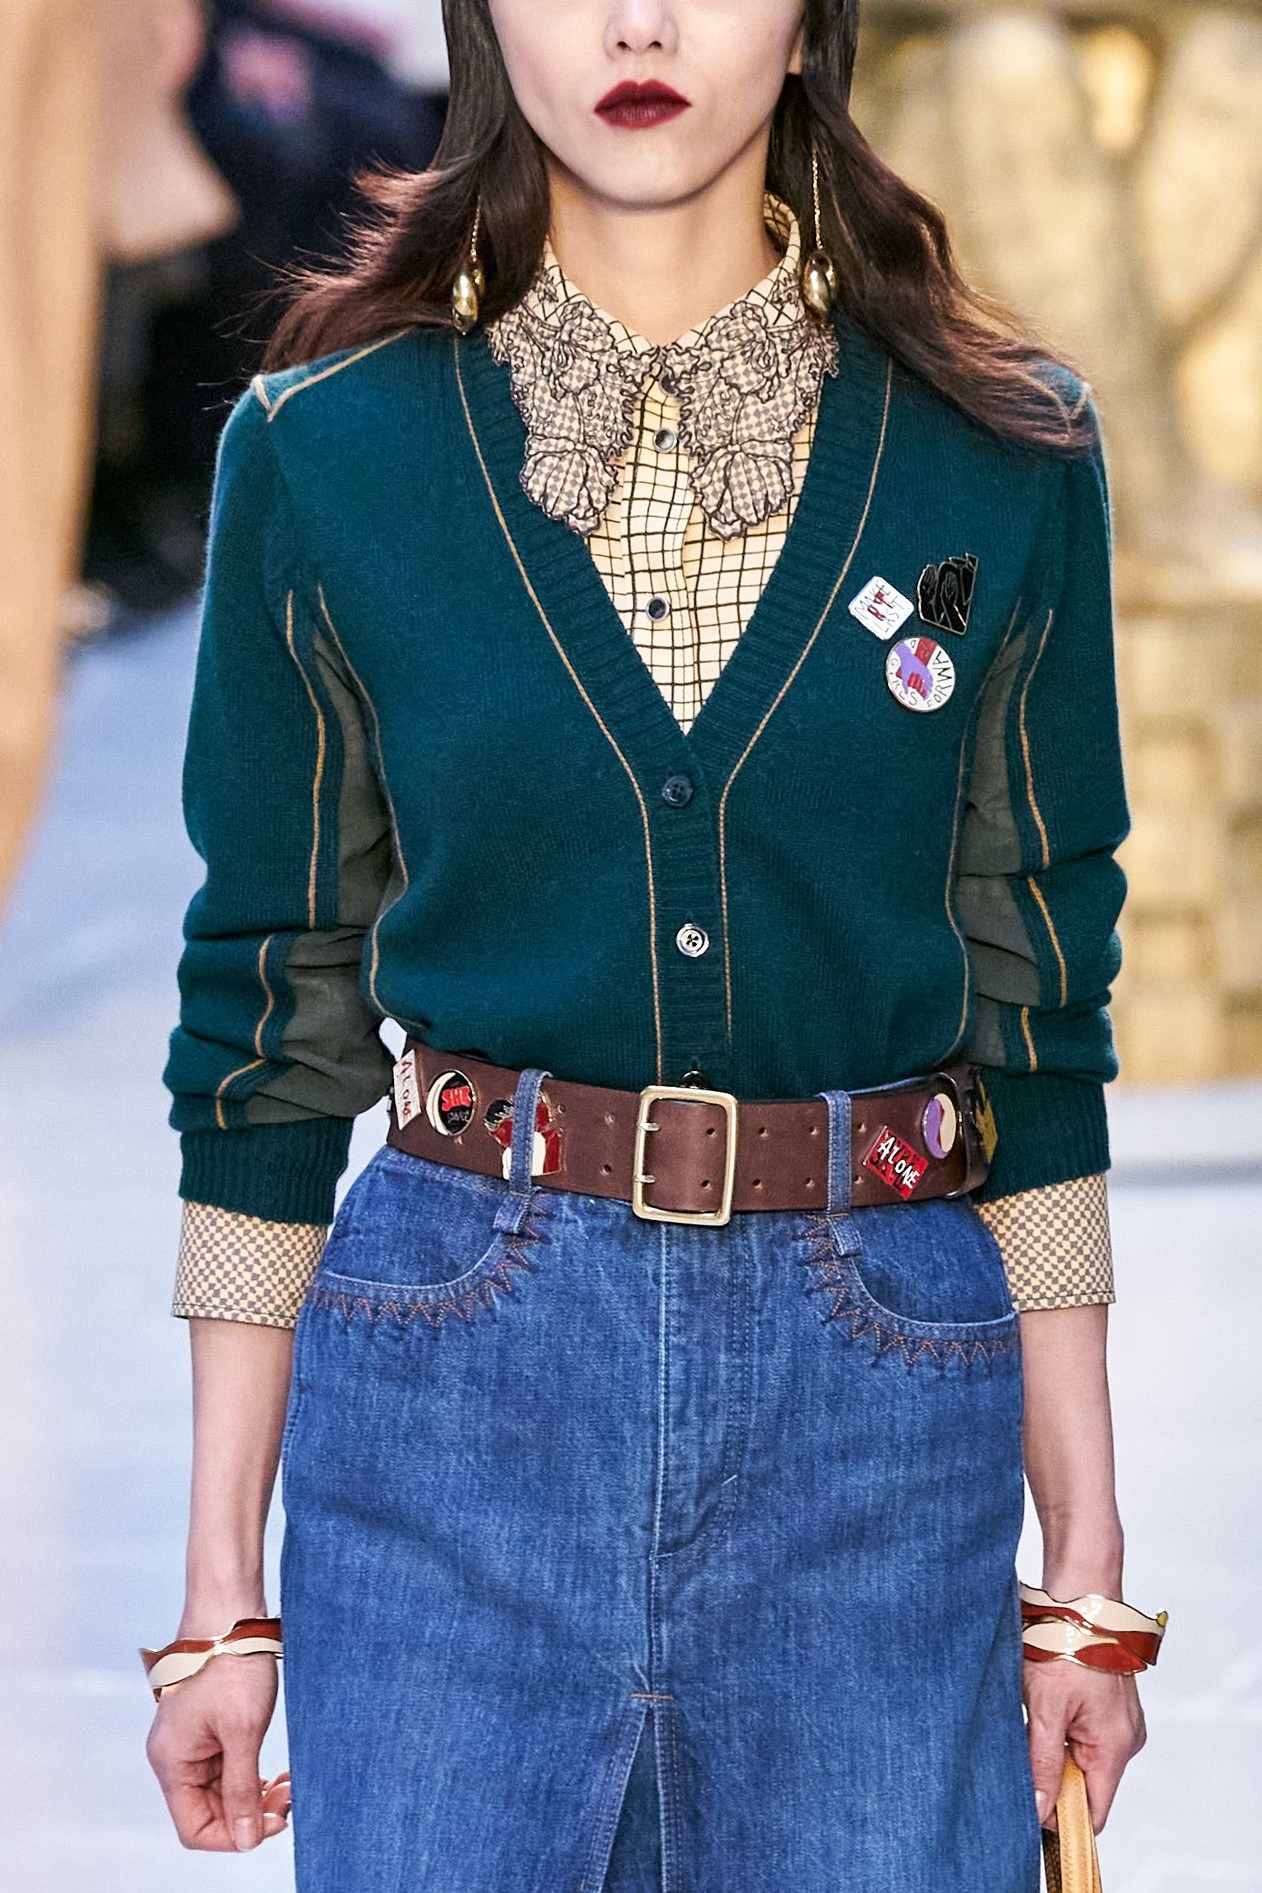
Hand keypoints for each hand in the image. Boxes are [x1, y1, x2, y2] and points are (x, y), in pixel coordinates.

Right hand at [145, 1651, 289, 1850]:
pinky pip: (226, 1766)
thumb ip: (242, 1790)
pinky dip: (251, 1773)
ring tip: (289, 1784)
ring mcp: (190, 1740)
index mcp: (172, 1762)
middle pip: (209, 1811)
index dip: (234, 1835)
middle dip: (250, 1812)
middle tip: (290, 1799)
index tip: (274, 1822)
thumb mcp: (243, 1731)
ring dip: (255, 1794)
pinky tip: (277, 1772)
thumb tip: (245, 1839)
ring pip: (222, 1789)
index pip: (195, 1828)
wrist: (229, 1610)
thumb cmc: (232, 1664)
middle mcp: (174, 1756)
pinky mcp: (206, 1726)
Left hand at [1024, 1657, 1146, 1833]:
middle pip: (1088, 1783)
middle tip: (1025, 1745)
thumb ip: (1043, 1763)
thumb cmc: (1065, 1645)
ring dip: (1056, 1746)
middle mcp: (1126, 1738)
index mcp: (1115, 1747)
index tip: (1030, 1807)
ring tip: (1036, 1712)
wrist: (1080, 1596)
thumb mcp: (1045, 1708)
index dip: (1063, 1816)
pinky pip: (1086, 1731)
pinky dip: (1064, 1726)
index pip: (1094, 1811)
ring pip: (1083, 1755)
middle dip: (1054, 1774)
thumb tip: (1041, 1810)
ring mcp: (1121, 1719)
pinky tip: (1047, 1699)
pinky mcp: (1111, 1703)